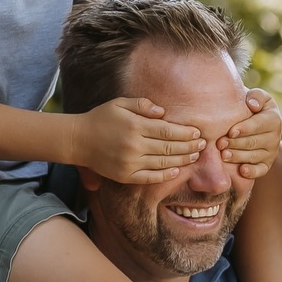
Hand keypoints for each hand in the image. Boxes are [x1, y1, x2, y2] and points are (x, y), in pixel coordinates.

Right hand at [73, 98, 204, 181]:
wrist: (79, 140)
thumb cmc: (101, 118)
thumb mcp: (119, 103)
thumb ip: (142, 105)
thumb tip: (164, 112)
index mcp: (134, 125)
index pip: (167, 130)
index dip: (185, 132)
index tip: (197, 132)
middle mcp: (133, 145)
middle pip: (169, 147)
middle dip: (189, 146)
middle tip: (203, 145)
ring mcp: (130, 162)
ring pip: (163, 163)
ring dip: (182, 160)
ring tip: (194, 156)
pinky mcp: (126, 176)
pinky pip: (150, 177)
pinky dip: (165, 175)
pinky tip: (176, 170)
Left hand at [217, 89, 281, 181]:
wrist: (258, 125)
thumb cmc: (252, 107)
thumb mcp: (257, 97)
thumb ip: (256, 96)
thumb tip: (252, 105)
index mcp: (273, 119)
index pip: (258, 125)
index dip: (244, 129)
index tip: (230, 131)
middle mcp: (275, 137)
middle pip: (253, 142)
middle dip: (235, 144)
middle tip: (220, 144)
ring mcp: (271, 152)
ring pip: (253, 156)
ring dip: (238, 157)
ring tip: (223, 156)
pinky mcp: (267, 164)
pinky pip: (261, 170)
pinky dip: (252, 172)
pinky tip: (241, 171)